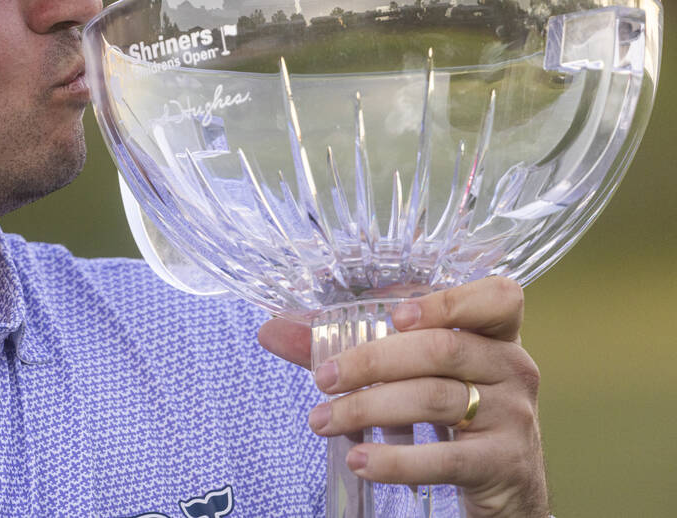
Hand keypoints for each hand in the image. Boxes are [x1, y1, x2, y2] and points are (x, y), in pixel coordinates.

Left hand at [257, 277, 548, 516]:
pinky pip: (445, 458)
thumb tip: (271, 330)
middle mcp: (513, 367)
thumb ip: (347, 347)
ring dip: (368, 409)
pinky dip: (396, 460)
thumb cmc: (453, 411)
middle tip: (323, 378)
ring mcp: (513, 416)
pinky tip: (360, 460)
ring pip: (434, 400)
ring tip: (323, 420)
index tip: (394, 314)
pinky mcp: (503, 464)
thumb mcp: (415, 373)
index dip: (448, 300)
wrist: (507, 487)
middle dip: (372, 361)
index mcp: (496, 334)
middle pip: (442, 349)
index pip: (499, 297)